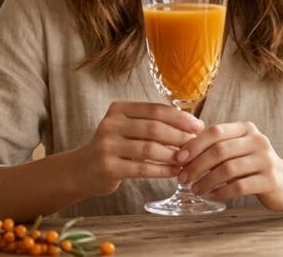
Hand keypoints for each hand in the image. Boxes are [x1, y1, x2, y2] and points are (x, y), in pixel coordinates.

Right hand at [75, 101, 203, 196]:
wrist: (84, 169)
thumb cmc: (115, 147)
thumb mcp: (128, 127)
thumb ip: (152, 122)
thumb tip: (191, 125)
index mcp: (118, 109)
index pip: (155, 109)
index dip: (180, 118)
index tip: (198, 126)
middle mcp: (110, 124)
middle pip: (154, 128)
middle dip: (179, 136)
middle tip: (196, 144)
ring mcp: (107, 145)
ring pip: (149, 149)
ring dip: (172, 155)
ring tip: (188, 159)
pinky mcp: (108, 167)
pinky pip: (141, 168)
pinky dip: (162, 170)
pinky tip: (174, 172)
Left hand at [175, 121, 282, 209]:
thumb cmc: (253, 165)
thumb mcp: (237, 150)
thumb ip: (216, 147)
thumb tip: (181, 153)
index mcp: (246, 129)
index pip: (215, 131)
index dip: (194, 144)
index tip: (178, 158)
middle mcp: (258, 141)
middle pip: (220, 150)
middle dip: (197, 165)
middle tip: (182, 178)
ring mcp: (265, 160)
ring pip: (228, 169)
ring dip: (206, 181)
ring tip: (195, 189)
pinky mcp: (270, 180)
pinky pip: (239, 186)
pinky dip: (221, 192)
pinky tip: (211, 196)